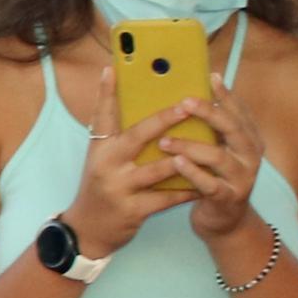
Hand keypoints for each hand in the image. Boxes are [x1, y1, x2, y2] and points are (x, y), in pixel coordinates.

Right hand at [68, 78, 201, 257]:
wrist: (88, 229)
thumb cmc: (102, 186)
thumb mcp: (101, 158)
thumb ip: (116, 134)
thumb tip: (131, 102)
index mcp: (99, 149)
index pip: (102, 115)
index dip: (107, 92)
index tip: (114, 68)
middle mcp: (106, 165)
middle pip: (137, 136)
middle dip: (163, 120)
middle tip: (187, 105)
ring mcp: (119, 188)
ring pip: (158, 168)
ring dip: (185, 157)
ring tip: (209, 145)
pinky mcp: (133, 210)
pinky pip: (167, 197)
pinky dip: (187, 189)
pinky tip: (205, 183)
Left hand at [163, 90, 272, 239]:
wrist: (223, 221)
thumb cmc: (213, 177)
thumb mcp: (216, 150)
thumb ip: (208, 129)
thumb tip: (184, 96)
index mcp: (248, 139)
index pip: (239, 111)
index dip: (225, 94)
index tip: (209, 76)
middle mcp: (250, 155)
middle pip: (233, 128)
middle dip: (209, 113)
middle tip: (183, 102)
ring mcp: (241, 178)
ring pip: (218, 157)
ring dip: (191, 146)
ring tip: (165, 140)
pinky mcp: (227, 199)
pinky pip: (210, 184)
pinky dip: (193, 173)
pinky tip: (176, 164)